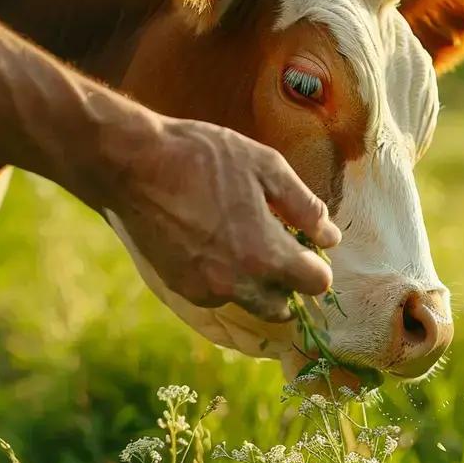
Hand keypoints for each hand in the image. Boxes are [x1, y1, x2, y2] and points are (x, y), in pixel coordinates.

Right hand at [102, 115, 340, 321]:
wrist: (132, 164)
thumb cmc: (203, 157)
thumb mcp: (266, 167)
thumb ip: (305, 207)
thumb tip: (330, 237)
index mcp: (265, 254)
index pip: (316, 284)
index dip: (317, 264)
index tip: (307, 244)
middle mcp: (236, 283)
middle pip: (283, 305)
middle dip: (287, 280)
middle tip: (276, 243)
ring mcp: (204, 289)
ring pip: (249, 302)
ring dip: (256, 282)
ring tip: (242, 239)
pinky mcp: (179, 287)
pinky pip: (217, 294)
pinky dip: (224, 278)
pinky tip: (214, 241)